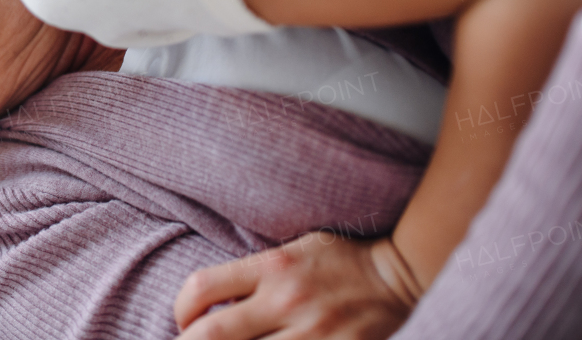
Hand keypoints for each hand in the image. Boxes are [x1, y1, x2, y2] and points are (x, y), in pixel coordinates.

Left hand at [173, 234, 416, 339]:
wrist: (401, 278)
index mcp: (272, 267)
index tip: (184, 320)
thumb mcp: (292, 250)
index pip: (202, 287)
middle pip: (212, 335)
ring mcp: (312, 335)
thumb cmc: (340, 261)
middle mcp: (286, 301)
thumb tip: (208, 304)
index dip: (181, 309)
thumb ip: (252, 275)